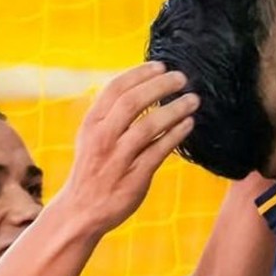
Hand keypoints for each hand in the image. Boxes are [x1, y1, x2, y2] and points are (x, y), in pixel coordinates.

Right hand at [52, 63, 197, 234]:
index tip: (161, 65)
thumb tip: (143, 85)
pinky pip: (159, 150)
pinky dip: (176, 135)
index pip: (115, 89)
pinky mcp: (134, 176)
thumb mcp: (93, 136)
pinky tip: (189, 124)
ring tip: (193, 100)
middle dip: (160, 86)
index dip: (139, 73)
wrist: (81, 210)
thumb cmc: (94, 167)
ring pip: (148, 126)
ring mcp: (117, 158)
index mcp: (91, 123)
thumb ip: (112, 113)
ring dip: (174, 109)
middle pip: (132, 102)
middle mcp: (102, 137)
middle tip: (182, 78)